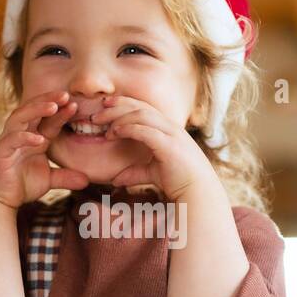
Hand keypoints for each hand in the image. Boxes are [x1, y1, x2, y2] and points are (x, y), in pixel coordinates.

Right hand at [0, 91, 89, 208]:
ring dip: (36, 110)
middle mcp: (21, 135)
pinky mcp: (0, 153)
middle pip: (33, 110)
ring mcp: (9, 142)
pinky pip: (11, 140)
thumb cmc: (21, 185)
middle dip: (48, 100)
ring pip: (20, 118)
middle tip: (65, 94)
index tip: (75, 105)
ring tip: (53, 106)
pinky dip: (24, 138)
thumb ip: (66, 177)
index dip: (61, 111)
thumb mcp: (49, 180)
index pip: (48, 120)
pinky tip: (39, 139)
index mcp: (33, 137)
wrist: (0, 200)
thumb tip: (87, 180)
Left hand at [93, 95, 214, 199]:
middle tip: (97, 111)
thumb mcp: (153, 174)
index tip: (106, 105)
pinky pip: (145, 130)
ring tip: (101, 124)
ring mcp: (171, 134)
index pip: (145, 107)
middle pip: (141, 106)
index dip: (125, 103)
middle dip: (117, 105)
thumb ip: (136, 173)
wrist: (199, 193)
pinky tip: (114, 132)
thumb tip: (116, 179)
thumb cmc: (180, 183)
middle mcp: (171, 127)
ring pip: (141, 115)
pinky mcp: (169, 145)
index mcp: (169, 129)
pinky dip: (128, 129)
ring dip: (119, 117)